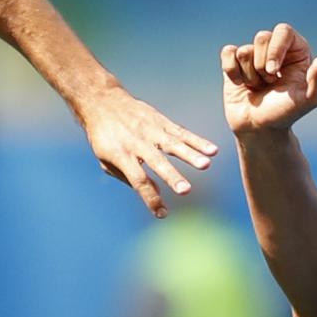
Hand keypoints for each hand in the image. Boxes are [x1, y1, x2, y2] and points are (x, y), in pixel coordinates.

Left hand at [79, 91, 217, 218]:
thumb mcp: (107, 160)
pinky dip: (197, 141)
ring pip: (173, 144)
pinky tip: (213, 151)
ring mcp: (150, 130)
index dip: (150, 198)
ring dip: (190, 155)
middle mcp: (137, 142)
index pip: (138, 180)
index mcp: (121, 155)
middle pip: (157, 162)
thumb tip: (154, 193)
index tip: (162, 214)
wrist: (103, 102)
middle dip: (172, 177)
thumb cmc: (104, 138)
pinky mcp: (161, 121)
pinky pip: (181, 132)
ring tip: (206, 165)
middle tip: (186, 190)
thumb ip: (129, 177)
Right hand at [221, 23, 316, 136]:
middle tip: (269, 84)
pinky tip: (241, 85)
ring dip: (249, 75)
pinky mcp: (235, 63)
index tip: (274, 72)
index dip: (275, 49)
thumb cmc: (286, 115)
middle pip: (261, 37)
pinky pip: (228, 53)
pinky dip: (232, 72)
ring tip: (257, 88)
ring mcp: (254, 55)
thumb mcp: (309, 98)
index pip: (283, 31)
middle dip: (262, 66)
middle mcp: (275, 49)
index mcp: (296, 50)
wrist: (259, 131)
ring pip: (244, 50)